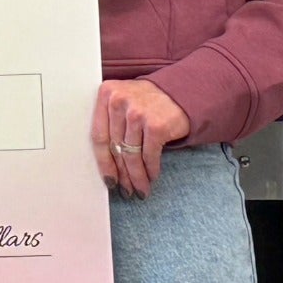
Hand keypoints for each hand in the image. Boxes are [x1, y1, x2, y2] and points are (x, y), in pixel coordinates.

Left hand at [91, 79, 190, 198]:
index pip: (99, 135)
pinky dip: (150, 170)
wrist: (183, 92)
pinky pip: (149, 156)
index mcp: (106, 94)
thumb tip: (107, 163)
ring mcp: (137, 113)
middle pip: (115, 148)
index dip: (103, 162)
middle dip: (121, 173)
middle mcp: (119, 101)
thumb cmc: (149, 101)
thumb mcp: (124, 100)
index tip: (108, 179)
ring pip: (131, 155)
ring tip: (140, 189)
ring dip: (136, 177)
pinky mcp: (156, 126)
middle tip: (125, 190)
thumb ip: (111, 121)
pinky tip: (152, 177)